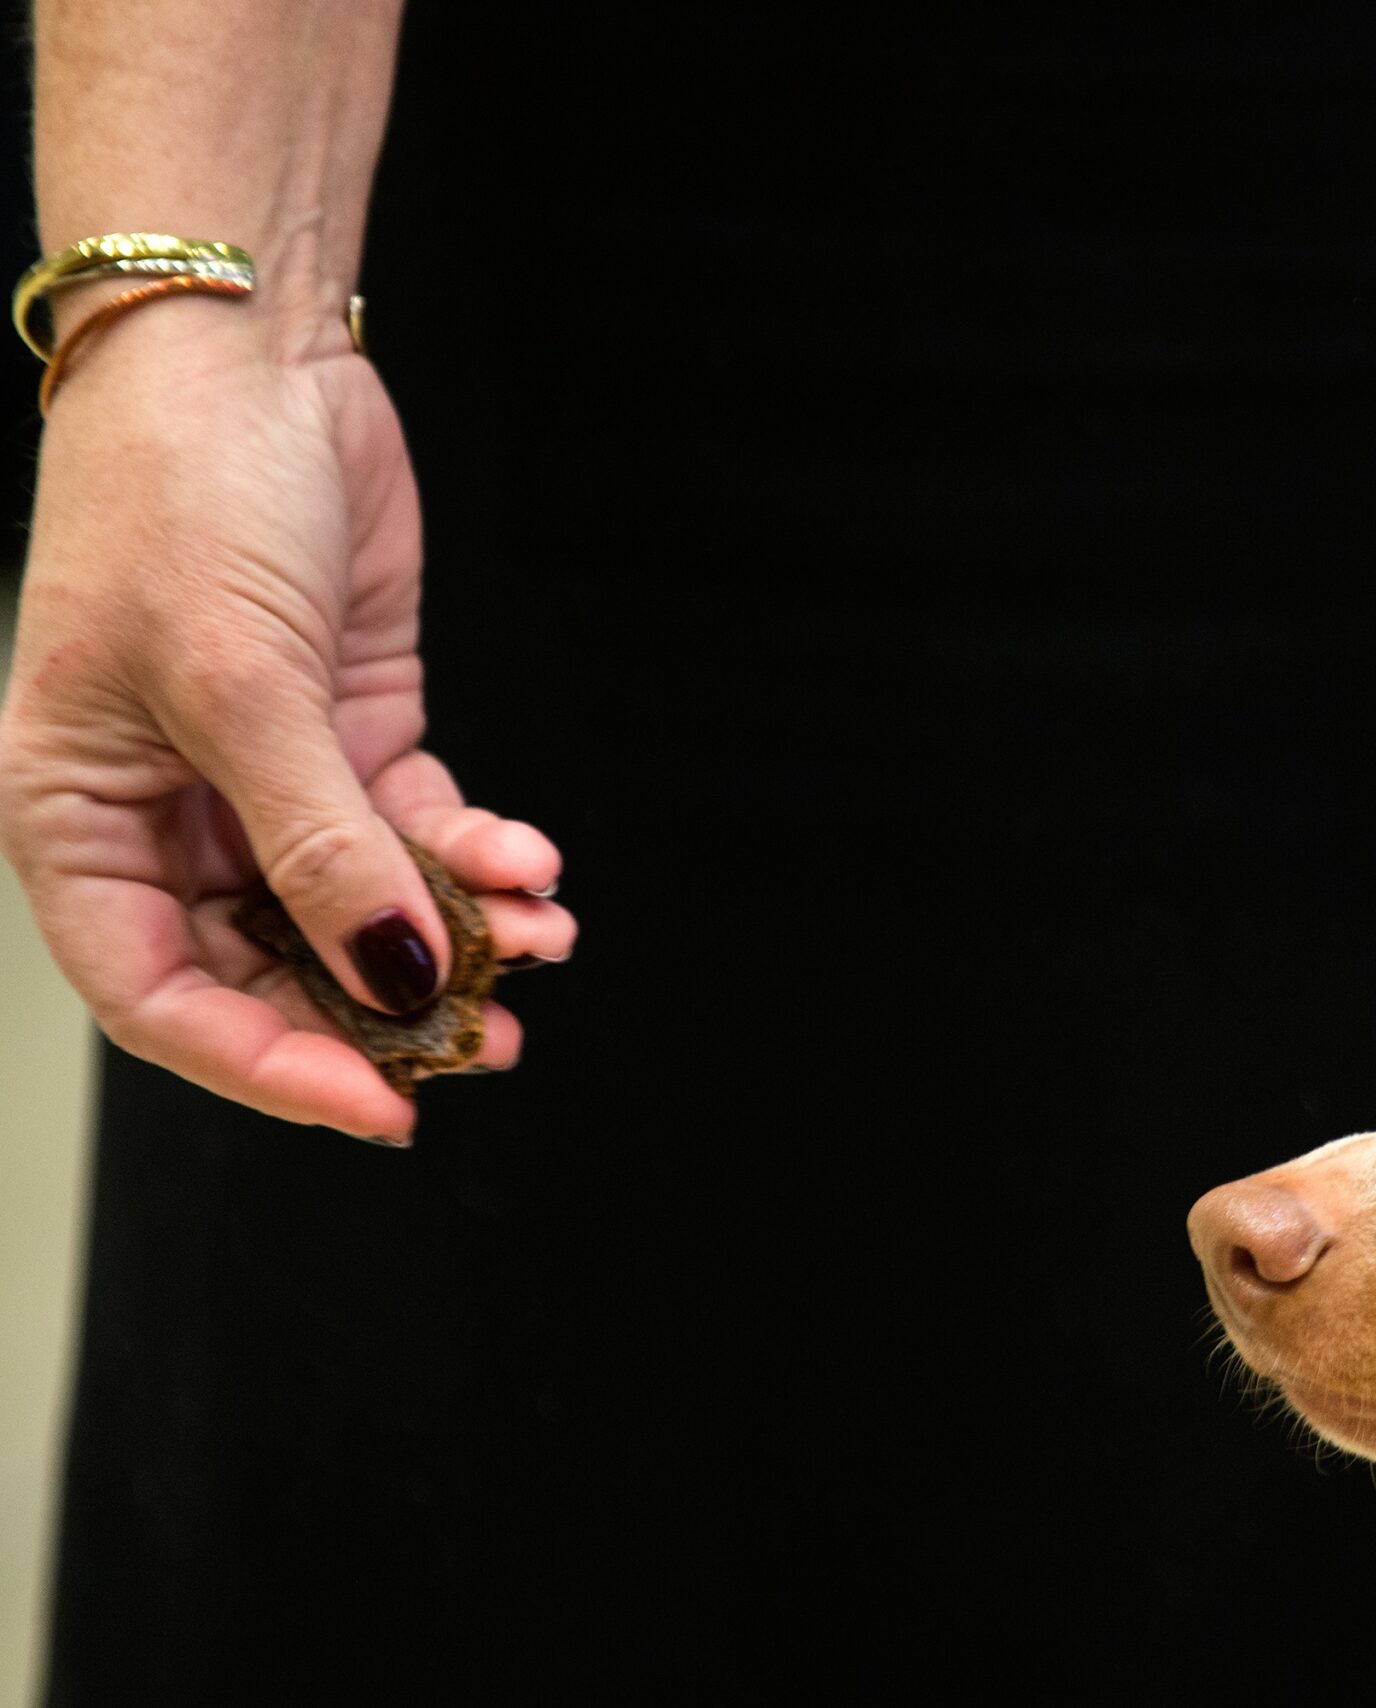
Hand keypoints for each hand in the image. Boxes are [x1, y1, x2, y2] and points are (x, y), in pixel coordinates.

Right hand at [0, 302, 575, 1143]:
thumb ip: (318, 845)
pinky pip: (413, 830)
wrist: (247, 350)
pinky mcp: (351, 727)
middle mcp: (170, 815)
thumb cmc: (181, 495)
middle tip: (490, 1037)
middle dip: (386, 1009)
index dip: (269, 1066)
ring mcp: (266, 774)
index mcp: (81, 821)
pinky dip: (474, 857)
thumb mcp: (242, 684)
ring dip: (453, 937)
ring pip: (360, 906)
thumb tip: (390, 976)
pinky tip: (531, 868)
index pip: (162, 996)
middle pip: (276, 967)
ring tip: (540, 945)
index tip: (381, 1105)